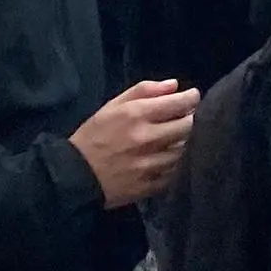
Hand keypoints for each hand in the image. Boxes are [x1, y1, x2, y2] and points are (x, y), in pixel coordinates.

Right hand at [70, 80, 198, 208]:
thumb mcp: (113, 105)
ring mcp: (150, 164)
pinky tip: (167, 159)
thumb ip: (144, 91)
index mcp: (137, 115)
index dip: (191, 98)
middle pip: (187, 127)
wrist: (76, 175)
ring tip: (176, 139)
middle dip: (191, 119)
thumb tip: (174, 85)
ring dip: (183, 143)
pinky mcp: (150, 185)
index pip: (178, 103)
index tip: (194, 96)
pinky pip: (174, 173)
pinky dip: (174, 165)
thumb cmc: (94, 135)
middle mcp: (147, 138)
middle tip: (187, 118)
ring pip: (183, 151)